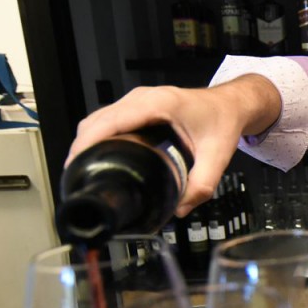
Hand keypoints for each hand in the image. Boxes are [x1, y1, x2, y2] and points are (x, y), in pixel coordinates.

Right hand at [66, 76, 279, 215]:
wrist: (232, 103)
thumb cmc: (224, 121)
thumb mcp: (218, 155)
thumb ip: (202, 184)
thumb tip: (179, 209)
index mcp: (158, 104)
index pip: (110, 121)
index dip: (87, 144)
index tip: (75, 166)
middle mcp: (142, 98)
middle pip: (95, 121)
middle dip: (81, 149)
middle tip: (77, 180)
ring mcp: (137, 100)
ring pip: (97, 119)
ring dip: (86, 143)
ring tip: (83, 172)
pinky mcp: (136, 106)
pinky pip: (107, 119)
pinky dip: (97, 137)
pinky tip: (99, 158)